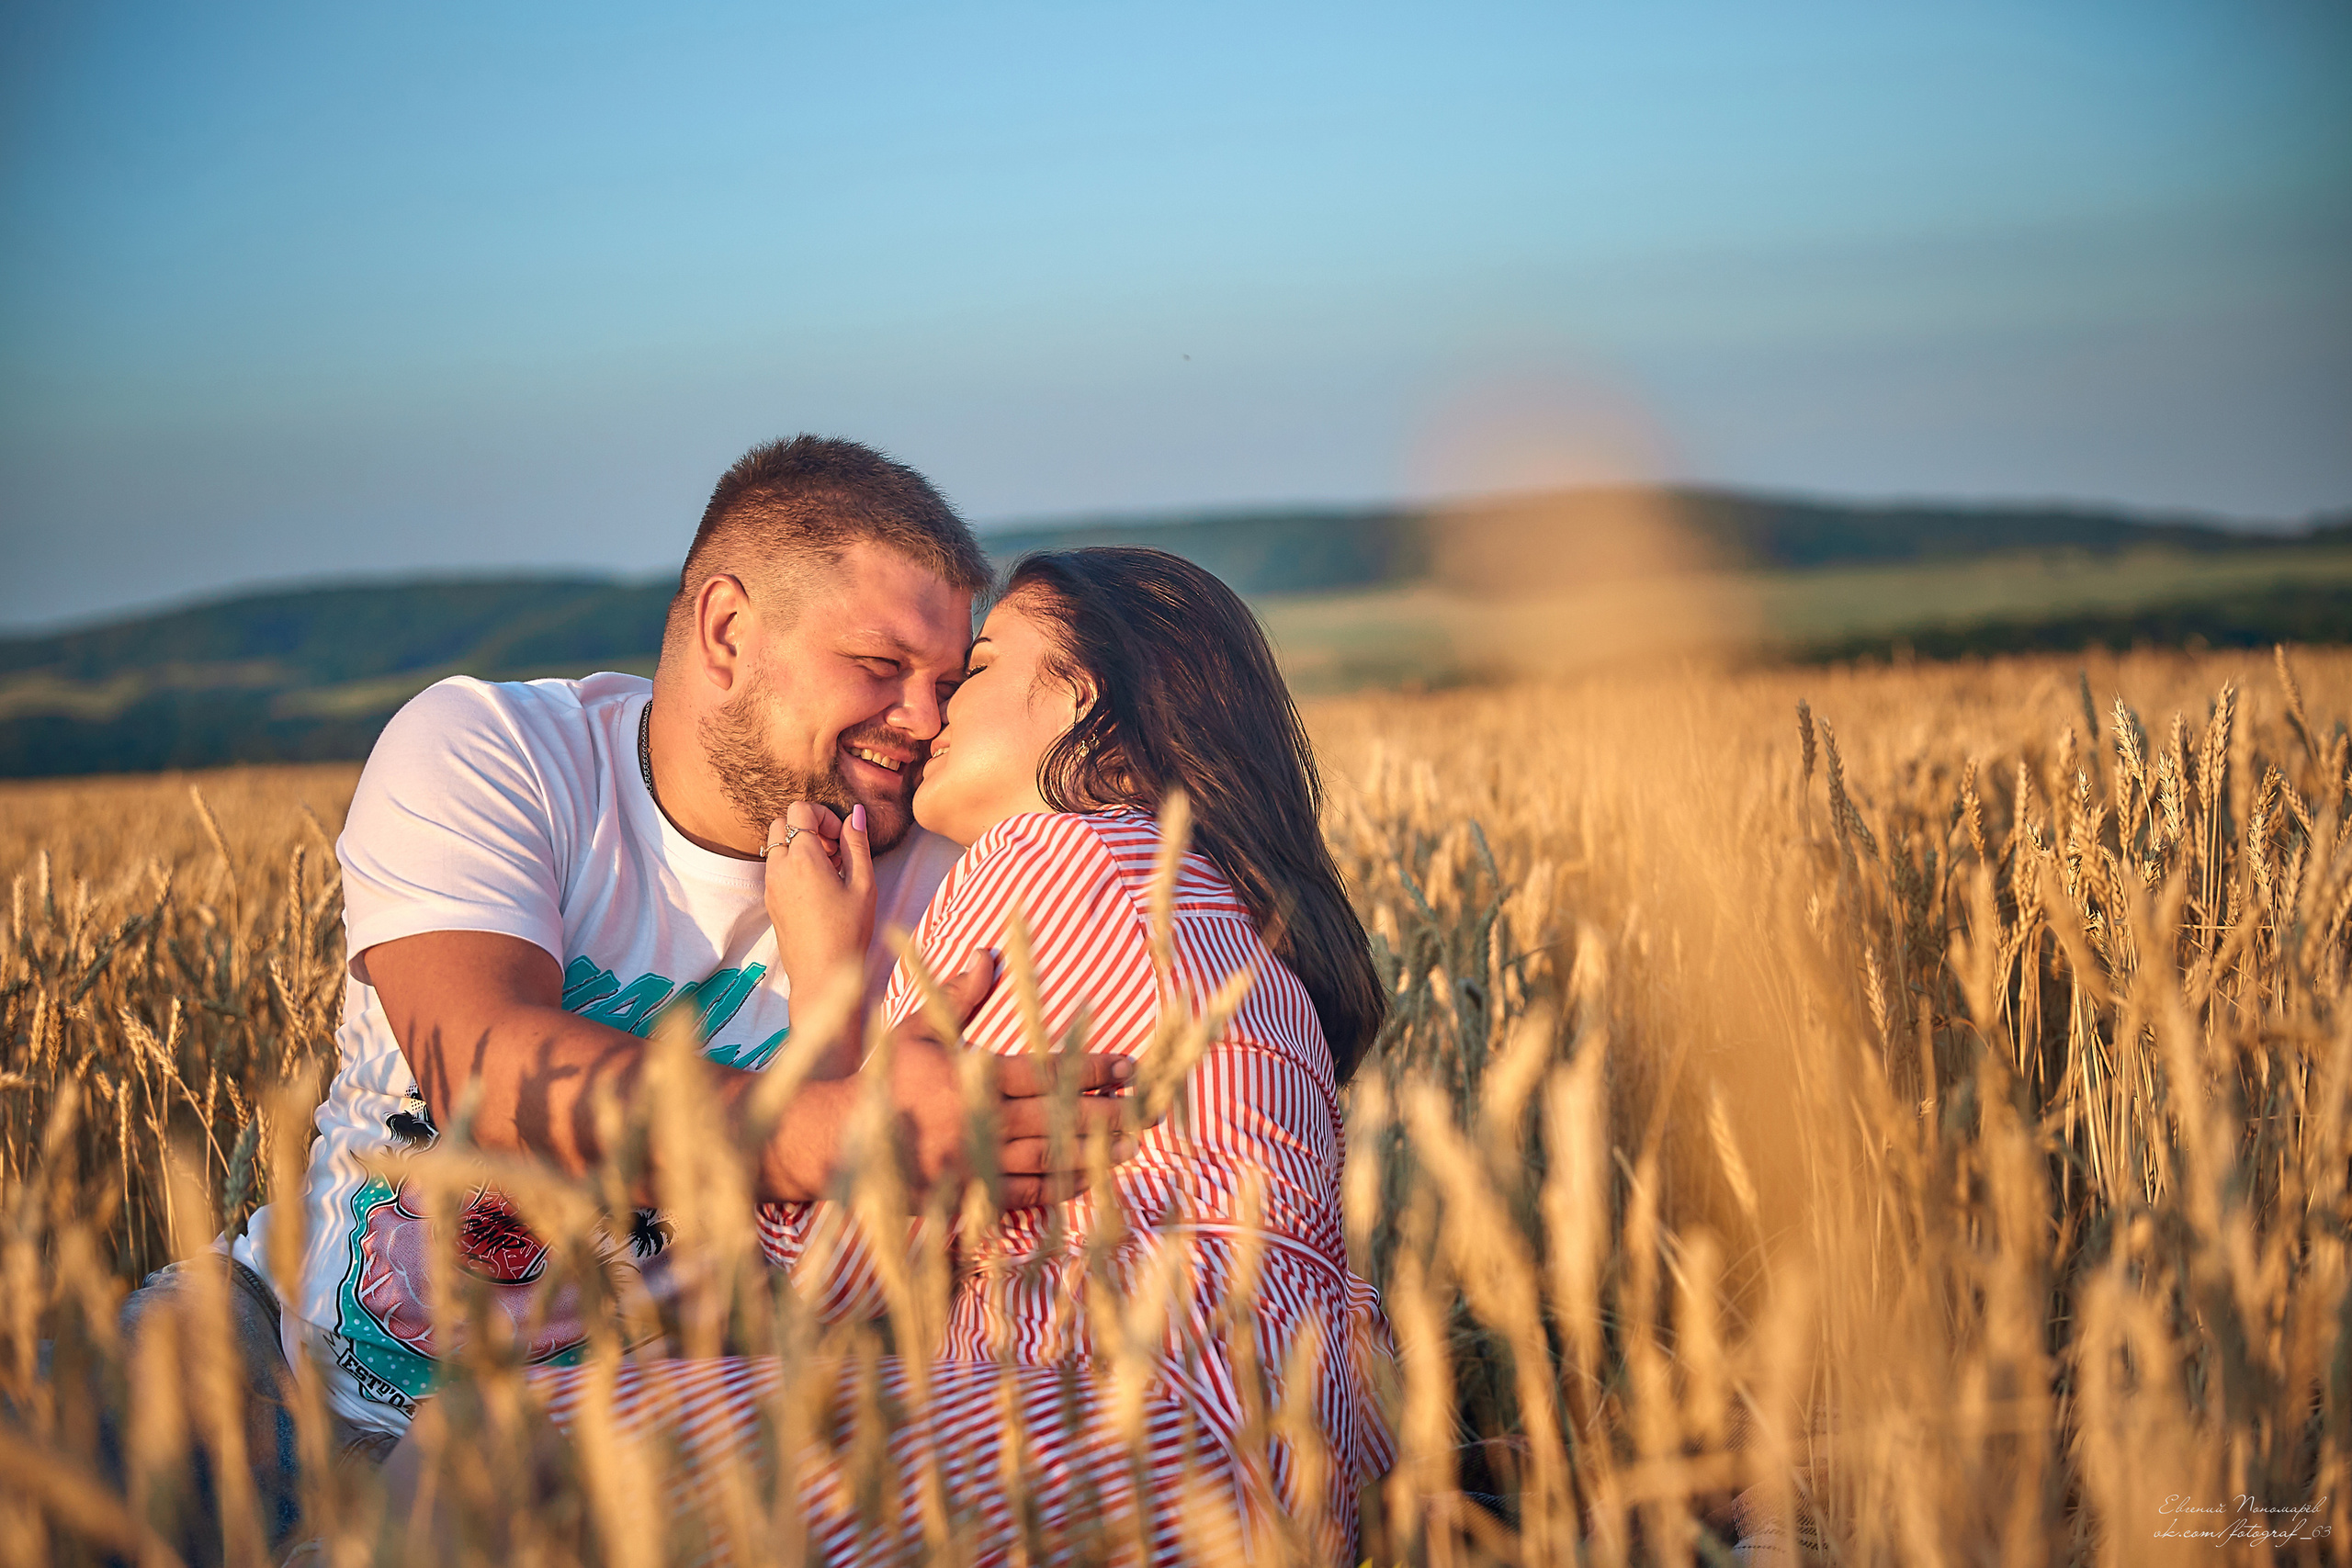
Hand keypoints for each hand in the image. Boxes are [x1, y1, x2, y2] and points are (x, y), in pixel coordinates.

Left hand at [764, 800, 874, 1003]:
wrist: (821, 975)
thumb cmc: (848, 932)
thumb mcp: (863, 885)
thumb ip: (857, 844)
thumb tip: (854, 814)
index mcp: (803, 859)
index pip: (800, 810)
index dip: (824, 815)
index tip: (841, 838)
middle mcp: (779, 868)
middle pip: (782, 822)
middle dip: (808, 827)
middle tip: (834, 850)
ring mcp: (770, 885)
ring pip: (776, 845)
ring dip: (799, 846)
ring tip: (828, 870)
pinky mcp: (769, 900)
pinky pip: (775, 867)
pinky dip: (792, 865)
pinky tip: (818, 887)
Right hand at [869, 949, 1160, 1207]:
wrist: (835, 1140)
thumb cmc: (881, 1077)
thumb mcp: (916, 1029)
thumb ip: (957, 996)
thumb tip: (988, 955)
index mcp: (971, 1075)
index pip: (1048, 1072)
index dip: (1093, 1070)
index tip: (1130, 1069)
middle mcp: (978, 1119)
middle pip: (1058, 1116)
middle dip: (1107, 1113)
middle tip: (1147, 1111)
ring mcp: (973, 1162)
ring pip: (1048, 1159)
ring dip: (1093, 1153)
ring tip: (1131, 1148)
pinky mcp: (964, 1195)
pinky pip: (1021, 1196)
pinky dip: (1057, 1189)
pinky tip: (1085, 1181)